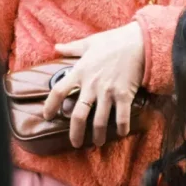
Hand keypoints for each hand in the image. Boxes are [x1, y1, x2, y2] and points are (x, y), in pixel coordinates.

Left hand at [43, 22, 145, 147]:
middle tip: (75, 143)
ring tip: (98, 143)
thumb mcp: (89, 42)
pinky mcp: (124, 95)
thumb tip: (56, 47)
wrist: (139, 42)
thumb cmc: (114, 41)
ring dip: (98, 136)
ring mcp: (108, 92)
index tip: (47, 116)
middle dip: (76, 133)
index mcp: (80, 72)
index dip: (50, 106)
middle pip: (78, 115)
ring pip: (99, 121)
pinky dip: (121, 128)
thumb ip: (71, 48)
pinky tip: (120, 134)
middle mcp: (91, 85)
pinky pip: (121, 118)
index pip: (58, 91)